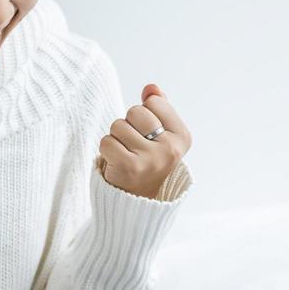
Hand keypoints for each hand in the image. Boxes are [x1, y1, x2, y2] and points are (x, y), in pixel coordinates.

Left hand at [97, 83, 192, 199]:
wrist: (137, 202)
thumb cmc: (147, 161)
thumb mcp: (160, 134)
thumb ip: (158, 107)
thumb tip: (151, 88)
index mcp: (182, 136)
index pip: (155, 101)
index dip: (145, 114)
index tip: (149, 135)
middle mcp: (171, 148)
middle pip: (136, 111)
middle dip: (128, 124)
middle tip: (134, 146)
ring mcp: (151, 159)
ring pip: (118, 125)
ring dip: (116, 138)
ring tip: (125, 154)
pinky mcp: (130, 167)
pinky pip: (106, 141)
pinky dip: (106, 150)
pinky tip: (116, 162)